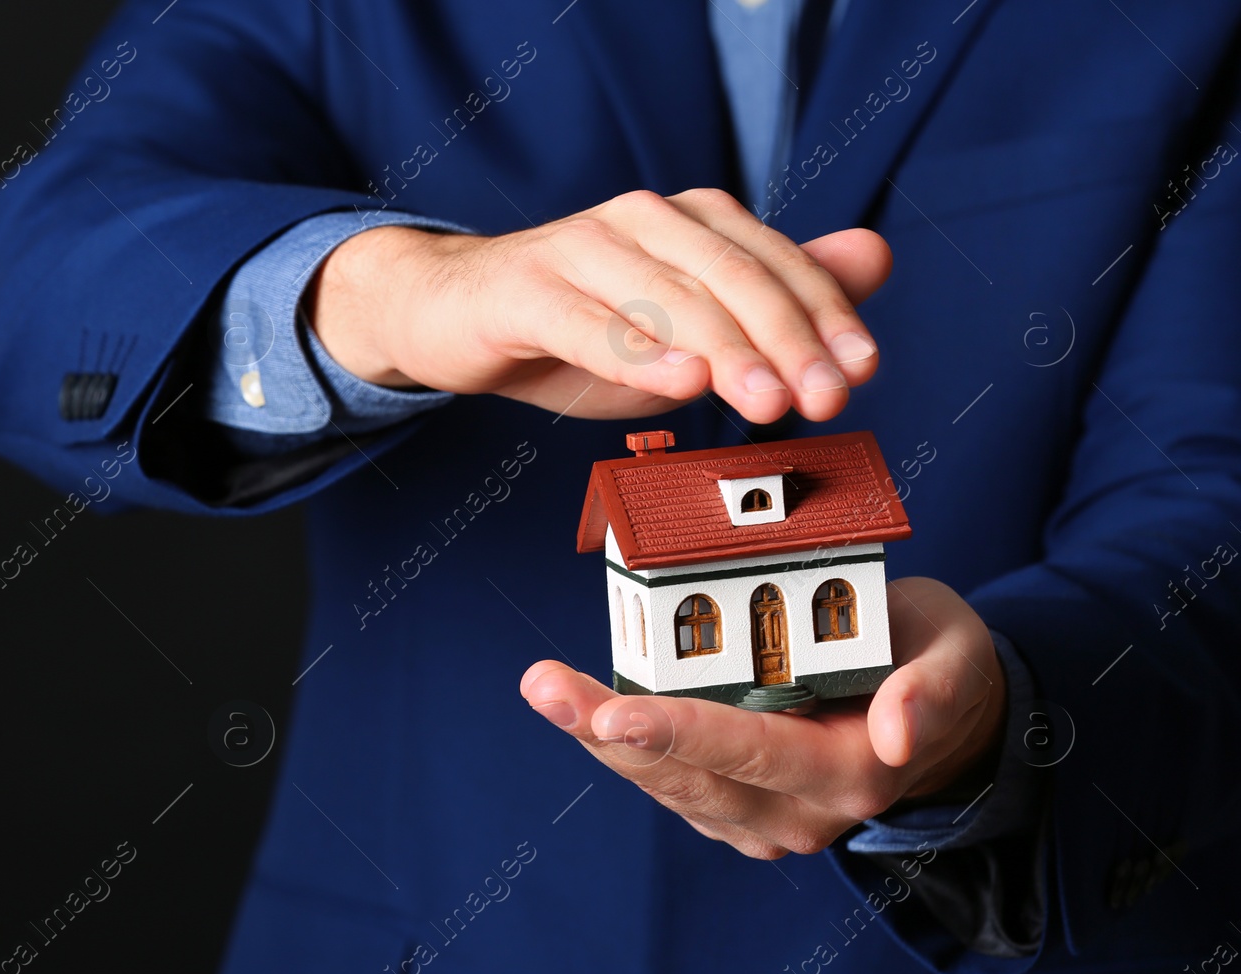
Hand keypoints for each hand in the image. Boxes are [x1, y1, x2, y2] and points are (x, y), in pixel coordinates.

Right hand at [307, 188, 892, 422]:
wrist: (455, 315)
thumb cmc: (580, 325)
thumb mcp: (687, 325)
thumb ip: (773, 297)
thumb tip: (873, 258)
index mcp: (691, 220)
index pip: (775, 262)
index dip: (824, 315)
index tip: (860, 370)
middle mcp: (642, 218)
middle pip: (730, 276)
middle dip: (785, 340)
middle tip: (822, 397)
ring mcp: (580, 248)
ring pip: (668, 297)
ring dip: (724, 351)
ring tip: (765, 399)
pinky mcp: (526, 289)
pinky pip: (588, 322)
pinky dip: (637, 351)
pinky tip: (678, 381)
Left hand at [518, 578, 1006, 858]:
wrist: (945, 721)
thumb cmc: (940, 664)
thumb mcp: (956, 656)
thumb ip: (931, 691)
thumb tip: (894, 731)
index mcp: (851, 770)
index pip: (752, 752)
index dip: (679, 731)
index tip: (616, 714)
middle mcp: (801, 811)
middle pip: (687, 774)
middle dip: (606, 730)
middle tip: (544, 685)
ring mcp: (764, 820)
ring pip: (665, 783)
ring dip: (599, 737)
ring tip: (545, 687)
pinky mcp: (736, 811)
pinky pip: (669, 780)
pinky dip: (622, 744)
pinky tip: (579, 704)